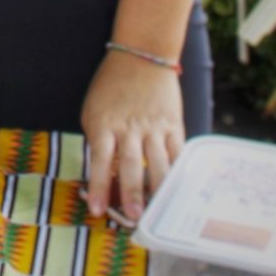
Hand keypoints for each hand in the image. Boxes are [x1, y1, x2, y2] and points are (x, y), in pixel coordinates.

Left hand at [81, 48, 184, 221]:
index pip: (98, 158)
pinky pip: (178, 154)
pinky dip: (179, 174)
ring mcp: (153, 126)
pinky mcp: (173, 125)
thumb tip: (106, 178)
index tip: (97, 210)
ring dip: (158, 190)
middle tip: (134, 217)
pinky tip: (181, 192)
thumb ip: (100, 142)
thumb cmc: (110, 88)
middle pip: (130, 164)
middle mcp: (128, 126)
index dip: (98, 185)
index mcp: (102, 123)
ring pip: (158, 163)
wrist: (140, 57)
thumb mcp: (94, 111)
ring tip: (160, 213)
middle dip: (131, 192)